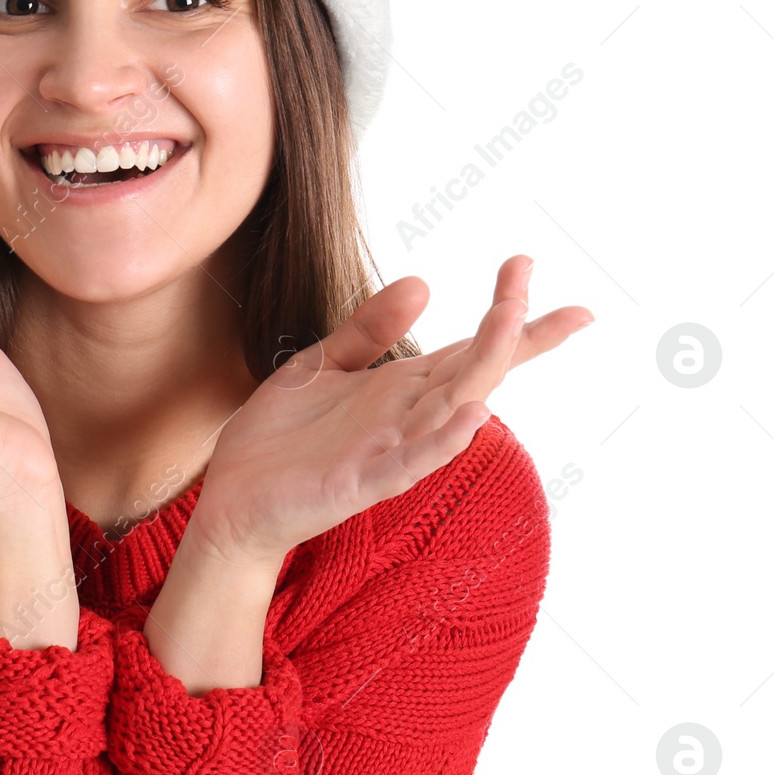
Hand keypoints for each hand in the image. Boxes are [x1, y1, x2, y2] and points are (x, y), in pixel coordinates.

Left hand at [185, 255, 592, 563]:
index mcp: (401, 388)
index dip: (513, 317)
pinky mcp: (361, 482)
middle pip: (477, 369)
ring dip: (484, 366)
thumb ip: (369, 328)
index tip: (541, 275)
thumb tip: (424, 283)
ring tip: (510, 319)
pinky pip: (412, 462)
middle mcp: (407, 416)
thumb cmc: (280, 438)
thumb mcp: (321, 364)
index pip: (472, 348)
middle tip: (532, 279)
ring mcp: (389, 450)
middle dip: (509, 326)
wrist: (232, 499)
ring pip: (453, 406)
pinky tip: (473, 414)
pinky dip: (444, 440)